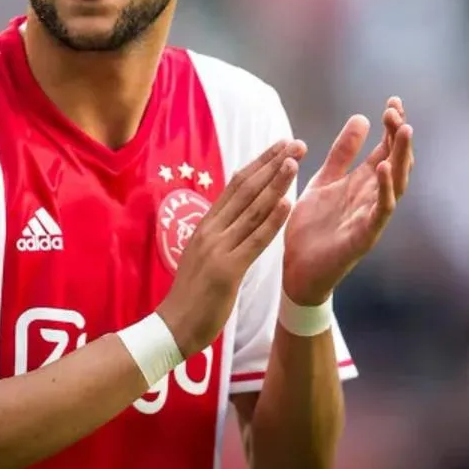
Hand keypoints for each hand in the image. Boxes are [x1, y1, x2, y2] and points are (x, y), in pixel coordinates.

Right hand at [157, 138, 306, 356]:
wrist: (174, 325)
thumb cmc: (191, 294)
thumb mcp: (202, 254)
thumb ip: (219, 233)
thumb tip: (235, 215)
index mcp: (206, 225)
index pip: (235, 185)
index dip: (259, 163)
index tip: (279, 147)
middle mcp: (211, 230)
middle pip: (245, 189)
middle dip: (272, 164)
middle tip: (294, 143)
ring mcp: (218, 248)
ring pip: (252, 209)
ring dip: (275, 184)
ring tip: (294, 161)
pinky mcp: (228, 270)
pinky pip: (254, 241)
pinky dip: (272, 221)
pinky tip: (287, 203)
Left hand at [283, 97, 414, 305]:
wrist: (296, 269)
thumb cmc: (312, 226)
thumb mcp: (324, 180)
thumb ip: (342, 153)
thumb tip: (362, 118)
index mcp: (362, 183)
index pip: (385, 149)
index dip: (392, 126)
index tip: (393, 101)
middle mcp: (372, 197)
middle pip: (396, 162)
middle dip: (399, 137)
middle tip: (397, 111)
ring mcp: (371, 217)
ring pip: (396, 183)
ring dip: (400, 157)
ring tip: (403, 131)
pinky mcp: (364, 237)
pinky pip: (380, 211)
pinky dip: (385, 190)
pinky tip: (383, 168)